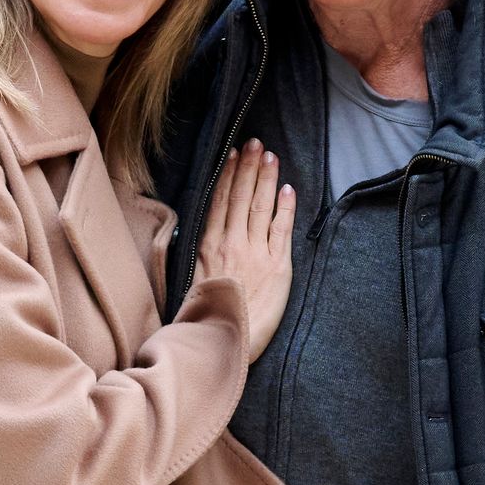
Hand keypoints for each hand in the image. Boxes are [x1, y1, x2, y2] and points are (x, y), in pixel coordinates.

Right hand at [195, 138, 295, 361]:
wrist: (223, 341)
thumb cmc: (207, 315)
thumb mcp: (196, 278)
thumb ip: (205, 252)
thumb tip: (208, 232)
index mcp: (209, 245)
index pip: (221, 200)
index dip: (229, 174)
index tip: (233, 153)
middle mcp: (231, 243)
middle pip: (241, 196)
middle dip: (249, 166)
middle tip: (255, 142)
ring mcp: (255, 253)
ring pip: (260, 206)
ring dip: (266, 178)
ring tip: (270, 155)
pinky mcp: (277, 266)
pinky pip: (282, 230)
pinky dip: (285, 207)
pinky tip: (288, 189)